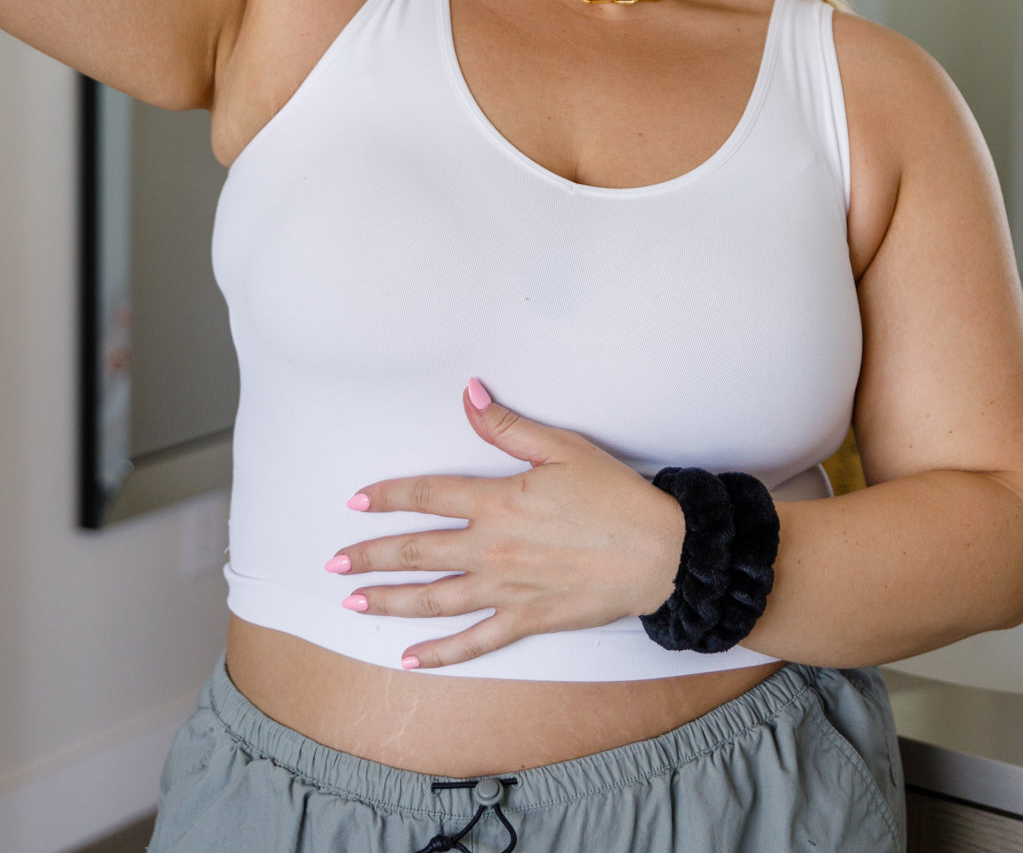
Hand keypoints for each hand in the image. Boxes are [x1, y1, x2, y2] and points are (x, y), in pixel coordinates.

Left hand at [324, 380, 686, 668]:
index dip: (389, 497)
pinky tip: (409, 660)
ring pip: (434, 598)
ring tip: (353, 604)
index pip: (429, 495)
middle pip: (419, 551)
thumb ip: (508, 424)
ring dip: (390, 602)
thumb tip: (468, 391)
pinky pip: (474, 641)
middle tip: (334, 564)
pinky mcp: (527, 619)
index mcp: (498, 500)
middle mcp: (492, 547)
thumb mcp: (562, 447)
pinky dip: (440, 653)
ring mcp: (506, 588)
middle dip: (372, 556)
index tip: (357, 502)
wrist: (658, 552)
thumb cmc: (614, 495)